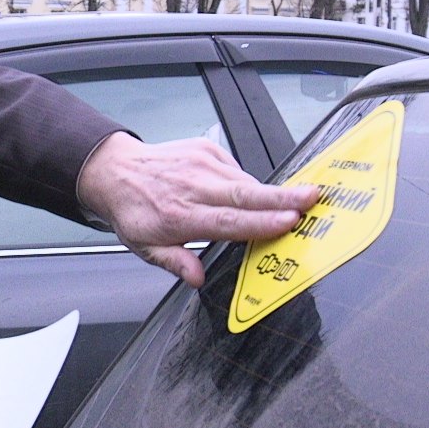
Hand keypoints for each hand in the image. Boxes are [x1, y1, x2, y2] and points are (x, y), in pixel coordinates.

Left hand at [76, 133, 318, 285]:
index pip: (228, 221)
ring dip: (271, 192)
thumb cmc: (134, 210)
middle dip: (282, 197)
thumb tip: (197, 278)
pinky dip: (245, 183)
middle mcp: (193, 186)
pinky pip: (236, 169)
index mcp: (179, 215)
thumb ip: (175, 262)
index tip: (289, 221)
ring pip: (245, 181)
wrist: (116, 171)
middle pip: (245, 194)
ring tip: (298, 199)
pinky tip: (243, 193)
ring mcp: (200, 164)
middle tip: (312, 198)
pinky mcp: (206, 148)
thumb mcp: (145, 246)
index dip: (261, 223)